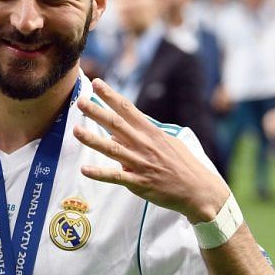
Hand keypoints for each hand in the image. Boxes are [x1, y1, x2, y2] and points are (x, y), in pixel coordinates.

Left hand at [74, 79, 229, 223]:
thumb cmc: (182, 164)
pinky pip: (116, 176)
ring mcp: (141, 163)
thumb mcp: (166, 141)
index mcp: (151, 132)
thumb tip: (122, 129)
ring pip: (113, 149)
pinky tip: (84, 169)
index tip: (97, 84)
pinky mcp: (139, 182)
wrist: (199, 190)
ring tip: (76, 131)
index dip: (111, 96)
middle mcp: (144, 144)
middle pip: (116, 124)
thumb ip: (143, 133)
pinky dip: (100, 173)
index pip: (128, 109)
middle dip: (97, 112)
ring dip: (93, 139)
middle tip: (80, 101)